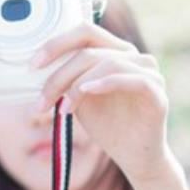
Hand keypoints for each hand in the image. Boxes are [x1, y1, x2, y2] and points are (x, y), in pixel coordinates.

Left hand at [30, 22, 174, 183]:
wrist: (134, 157)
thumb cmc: (107, 125)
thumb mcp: (79, 98)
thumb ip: (66, 79)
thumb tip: (35, 67)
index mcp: (115, 51)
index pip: (84, 31)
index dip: (56, 44)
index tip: (32, 65)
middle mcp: (133, 56)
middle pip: (90, 47)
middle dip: (60, 72)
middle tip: (42, 97)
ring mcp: (149, 71)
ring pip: (107, 63)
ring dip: (77, 85)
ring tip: (63, 108)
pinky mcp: (157, 92)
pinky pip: (133, 79)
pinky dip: (106, 82)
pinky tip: (87, 92)